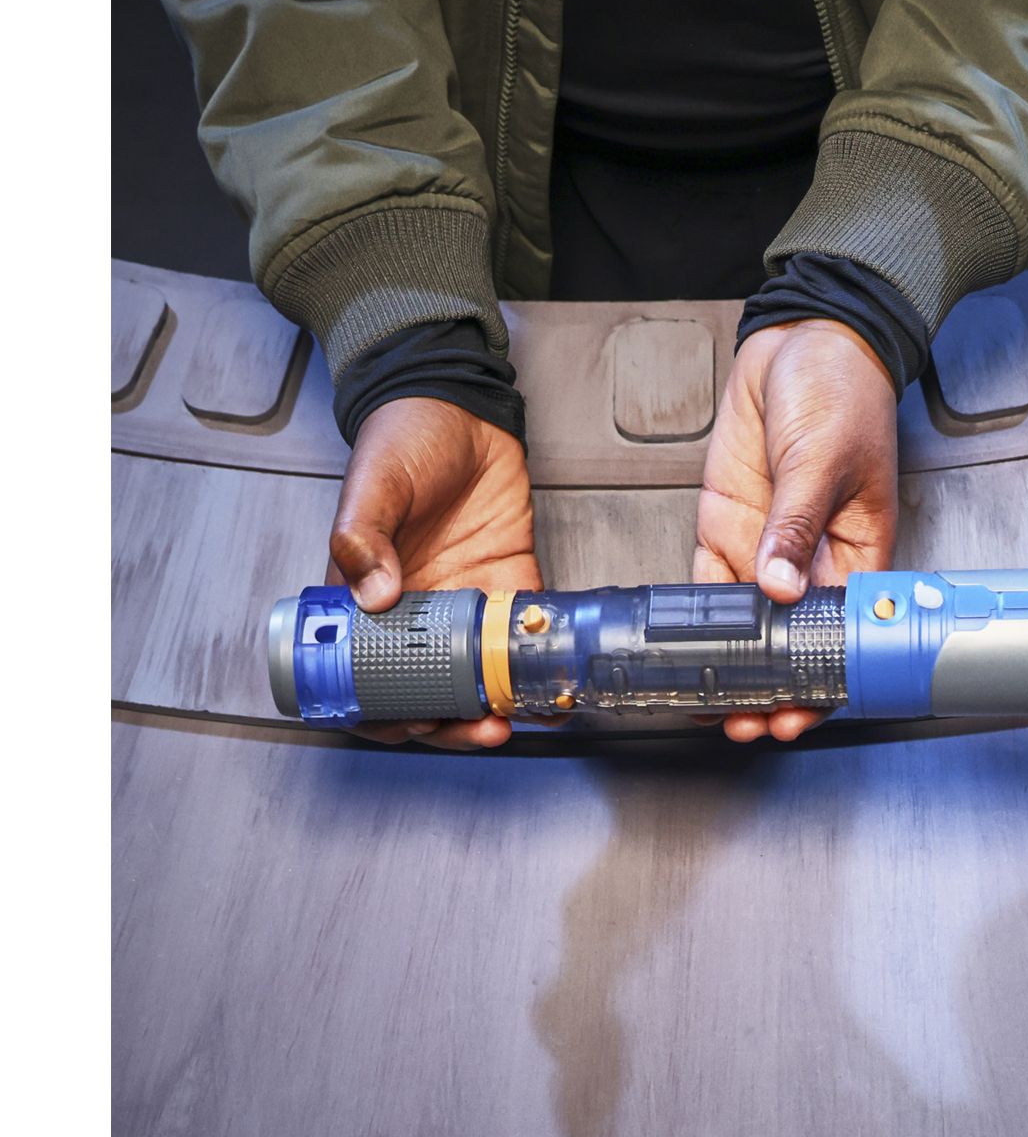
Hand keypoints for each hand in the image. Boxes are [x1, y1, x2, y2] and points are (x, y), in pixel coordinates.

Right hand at [326, 396, 541, 749]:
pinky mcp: (511, 582)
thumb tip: (371, 593)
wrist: (460, 406)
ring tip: (516, 719)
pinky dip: (540, 666)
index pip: (365, 670)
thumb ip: (362, 536)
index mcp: (368, 594)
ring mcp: (465, 599)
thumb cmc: (403, 440)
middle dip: (451, 720)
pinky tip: (556, 690)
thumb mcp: (371, 484)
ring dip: (496, 703)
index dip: (383, 709)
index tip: (408, 726)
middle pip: (429, 685)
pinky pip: (524, 635)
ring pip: (479, 672)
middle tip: (477, 730)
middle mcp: (418, 606)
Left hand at [695, 319, 899, 741]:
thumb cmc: (843, 390)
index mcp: (860, 551)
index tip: (803, 710)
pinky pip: (710, 584)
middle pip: (793, 641)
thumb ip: (796, 525)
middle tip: (750, 723)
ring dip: (733, 666)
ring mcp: (767, 546)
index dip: (827, 679)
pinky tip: (686, 651)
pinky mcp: (729, 526)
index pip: (845, 633)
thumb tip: (781, 584)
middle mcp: (813, 558)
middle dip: (772, 686)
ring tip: (714, 703)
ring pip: (749, 625)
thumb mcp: (824, 459)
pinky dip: (698, 621)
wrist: (801, 340)